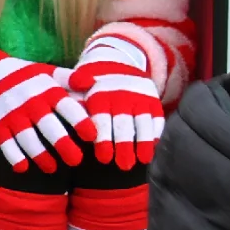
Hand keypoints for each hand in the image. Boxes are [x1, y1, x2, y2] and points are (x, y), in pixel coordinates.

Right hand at [0, 43, 89, 171]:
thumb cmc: (30, 78)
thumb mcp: (50, 73)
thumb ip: (71, 79)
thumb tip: (92, 83)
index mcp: (48, 90)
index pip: (66, 106)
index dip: (79, 121)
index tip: (92, 136)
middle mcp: (31, 102)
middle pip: (48, 125)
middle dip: (62, 144)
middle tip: (76, 161)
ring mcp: (13, 114)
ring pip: (27, 138)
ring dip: (39, 154)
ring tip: (52, 168)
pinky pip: (4, 142)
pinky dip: (12, 155)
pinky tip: (22, 168)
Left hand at [72, 30, 165, 170]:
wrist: (119, 63)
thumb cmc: (94, 85)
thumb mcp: (79, 86)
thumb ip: (73, 98)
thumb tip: (72, 106)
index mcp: (100, 94)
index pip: (102, 119)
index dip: (104, 140)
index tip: (104, 158)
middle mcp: (121, 95)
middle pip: (124, 124)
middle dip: (124, 145)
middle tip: (124, 166)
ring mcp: (140, 97)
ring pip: (142, 122)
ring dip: (143, 141)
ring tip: (142, 160)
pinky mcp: (153, 101)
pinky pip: (156, 118)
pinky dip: (155, 132)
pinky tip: (152, 147)